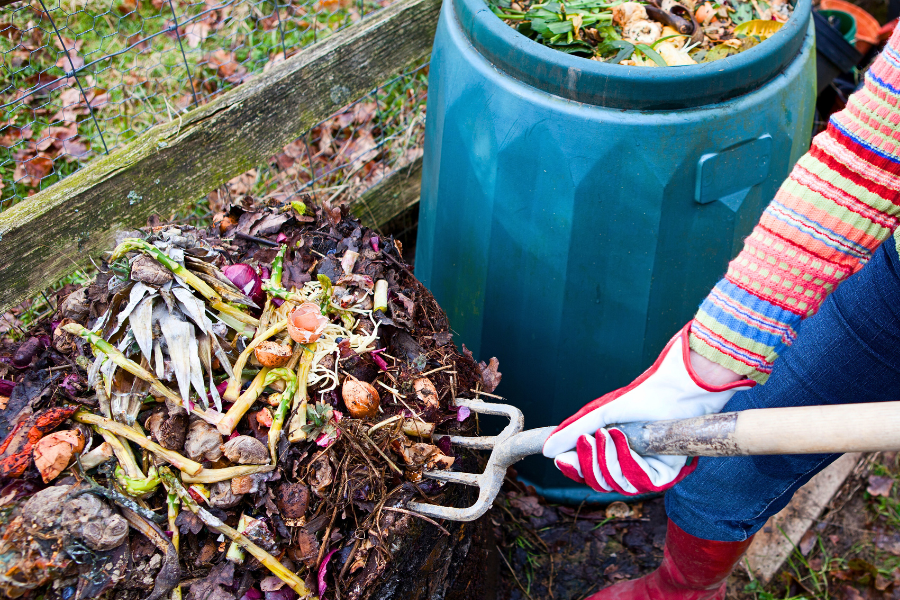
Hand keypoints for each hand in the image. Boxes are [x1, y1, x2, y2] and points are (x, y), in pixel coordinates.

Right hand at [542, 323, 752, 494]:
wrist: (674, 391)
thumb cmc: (640, 398)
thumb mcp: (600, 415)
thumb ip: (573, 432)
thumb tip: (547, 450)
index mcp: (613, 453)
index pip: (588, 473)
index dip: (574, 469)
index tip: (560, 459)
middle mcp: (629, 466)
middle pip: (599, 483)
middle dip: (590, 462)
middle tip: (591, 438)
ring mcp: (646, 472)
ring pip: (617, 484)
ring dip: (609, 459)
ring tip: (610, 433)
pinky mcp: (665, 475)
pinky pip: (640, 482)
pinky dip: (628, 461)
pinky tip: (625, 439)